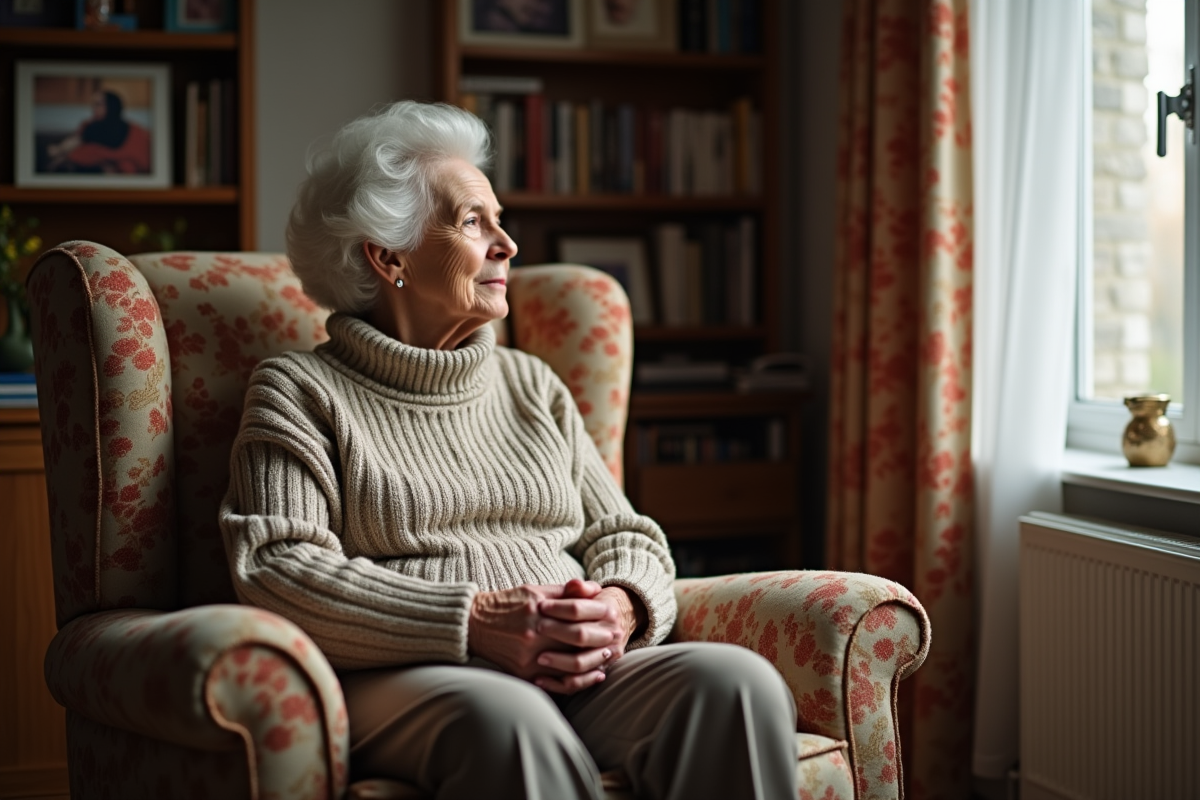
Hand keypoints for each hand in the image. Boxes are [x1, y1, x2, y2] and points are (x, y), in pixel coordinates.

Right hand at [467, 582, 610, 693]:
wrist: (474, 625)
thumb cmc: (508, 604)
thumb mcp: (535, 590)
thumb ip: (565, 591)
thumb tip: (594, 589)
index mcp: (538, 610)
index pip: (577, 614)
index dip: (598, 617)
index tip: (613, 617)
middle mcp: (533, 634)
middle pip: (577, 640)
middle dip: (599, 639)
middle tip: (615, 638)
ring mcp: (527, 657)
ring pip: (569, 665)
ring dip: (592, 662)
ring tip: (606, 657)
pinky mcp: (523, 673)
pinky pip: (555, 681)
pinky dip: (575, 679)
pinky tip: (589, 675)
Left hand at [536, 580, 645, 680]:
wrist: (617, 623)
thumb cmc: (595, 606)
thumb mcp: (591, 593)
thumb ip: (580, 588)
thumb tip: (574, 583)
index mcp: (607, 611)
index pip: (578, 609)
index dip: (557, 607)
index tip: (540, 607)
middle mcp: (611, 635)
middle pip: (580, 636)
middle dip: (555, 632)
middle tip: (536, 630)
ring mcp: (606, 656)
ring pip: (580, 664)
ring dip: (557, 661)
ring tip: (538, 658)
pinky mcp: (598, 672)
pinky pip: (577, 684)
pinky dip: (557, 684)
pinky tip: (538, 680)